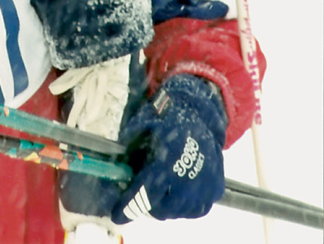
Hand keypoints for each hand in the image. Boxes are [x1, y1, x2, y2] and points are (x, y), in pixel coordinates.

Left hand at [111, 75, 226, 222]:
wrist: (199, 111)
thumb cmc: (167, 117)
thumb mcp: (142, 123)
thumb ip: (128, 143)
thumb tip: (112, 162)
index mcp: (166, 161)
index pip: (145, 193)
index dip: (129, 206)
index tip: (117, 215)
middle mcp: (187, 178)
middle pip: (161, 209)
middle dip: (147, 205)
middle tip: (141, 194)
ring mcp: (204, 185)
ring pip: (179, 212)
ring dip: (166, 206)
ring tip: (160, 190)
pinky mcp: (215, 187)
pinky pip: (197, 208)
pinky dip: (185, 205)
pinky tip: (177, 191)